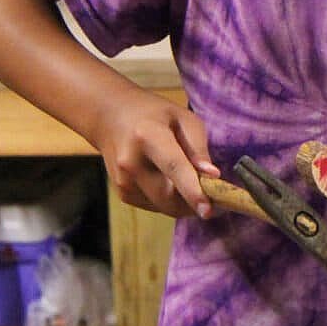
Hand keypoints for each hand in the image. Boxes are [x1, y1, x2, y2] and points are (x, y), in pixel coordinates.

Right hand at [91, 86, 220, 218]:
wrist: (110, 118)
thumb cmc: (153, 114)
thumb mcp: (182, 118)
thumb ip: (197, 146)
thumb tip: (212, 175)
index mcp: (148, 137)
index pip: (173, 168)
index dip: (192, 191)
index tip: (208, 210)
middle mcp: (131, 163)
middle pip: (169, 196)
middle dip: (195, 203)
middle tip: (216, 197)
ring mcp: (124, 182)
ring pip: (164, 206)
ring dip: (184, 202)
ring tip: (192, 182)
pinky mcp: (123, 195)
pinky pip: (156, 206)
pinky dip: (170, 200)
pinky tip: (170, 180)